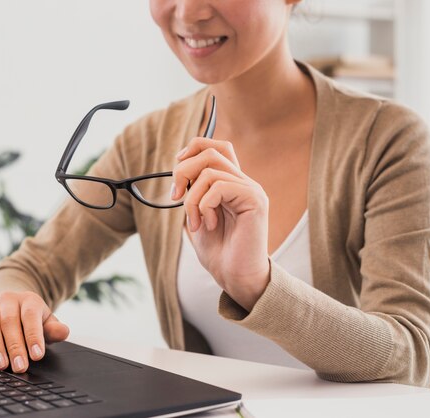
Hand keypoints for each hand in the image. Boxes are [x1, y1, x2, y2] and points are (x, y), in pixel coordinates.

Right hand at [0, 291, 69, 372]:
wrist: (15, 307)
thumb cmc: (33, 319)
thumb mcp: (47, 322)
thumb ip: (55, 328)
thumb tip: (63, 332)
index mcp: (29, 300)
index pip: (31, 317)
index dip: (33, 336)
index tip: (37, 355)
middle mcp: (9, 300)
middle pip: (10, 322)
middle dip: (15, 347)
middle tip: (20, 367)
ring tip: (1, 364)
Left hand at [173, 137, 270, 310]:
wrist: (236, 277)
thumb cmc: (219, 252)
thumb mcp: (197, 216)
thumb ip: (193, 192)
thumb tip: (180, 170)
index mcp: (232, 184)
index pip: (218, 146)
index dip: (195, 148)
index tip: (177, 168)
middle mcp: (244, 182)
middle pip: (210, 152)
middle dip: (183, 171)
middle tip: (175, 197)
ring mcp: (251, 190)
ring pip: (210, 171)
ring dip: (191, 199)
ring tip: (196, 223)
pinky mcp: (255, 200)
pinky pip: (219, 187)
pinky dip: (204, 206)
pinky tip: (209, 225)